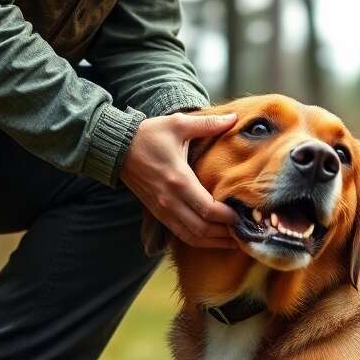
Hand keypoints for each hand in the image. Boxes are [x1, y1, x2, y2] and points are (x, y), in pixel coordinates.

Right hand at [121, 112, 237, 248]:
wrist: (116, 148)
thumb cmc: (148, 135)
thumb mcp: (178, 124)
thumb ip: (208, 123)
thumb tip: (234, 117)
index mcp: (179, 180)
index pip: (208, 209)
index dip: (228, 217)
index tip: (243, 215)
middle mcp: (170, 200)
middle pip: (202, 229)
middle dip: (225, 235)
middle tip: (244, 232)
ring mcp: (162, 210)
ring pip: (191, 237)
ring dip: (213, 242)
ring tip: (232, 241)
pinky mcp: (158, 213)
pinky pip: (180, 234)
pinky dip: (198, 240)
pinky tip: (212, 238)